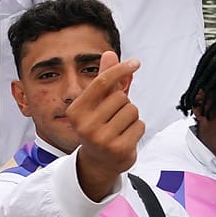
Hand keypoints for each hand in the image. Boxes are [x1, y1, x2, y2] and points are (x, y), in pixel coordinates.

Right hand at [67, 50, 144, 199]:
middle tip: (113, 118)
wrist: (98, 162)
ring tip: (119, 128)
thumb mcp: (98, 103)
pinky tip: (125, 137)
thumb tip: (109, 54)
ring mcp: (101, 139)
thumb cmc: (99, 126)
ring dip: (131, 117)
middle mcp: (85, 125)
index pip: (102, 82)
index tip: (135, 63)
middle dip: (123, 104)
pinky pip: (140, 125)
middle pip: (121, 97)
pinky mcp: (118, 149)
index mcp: (76, 111)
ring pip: (132, 110)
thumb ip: (105, 80)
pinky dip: (137, 129)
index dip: (120, 69)